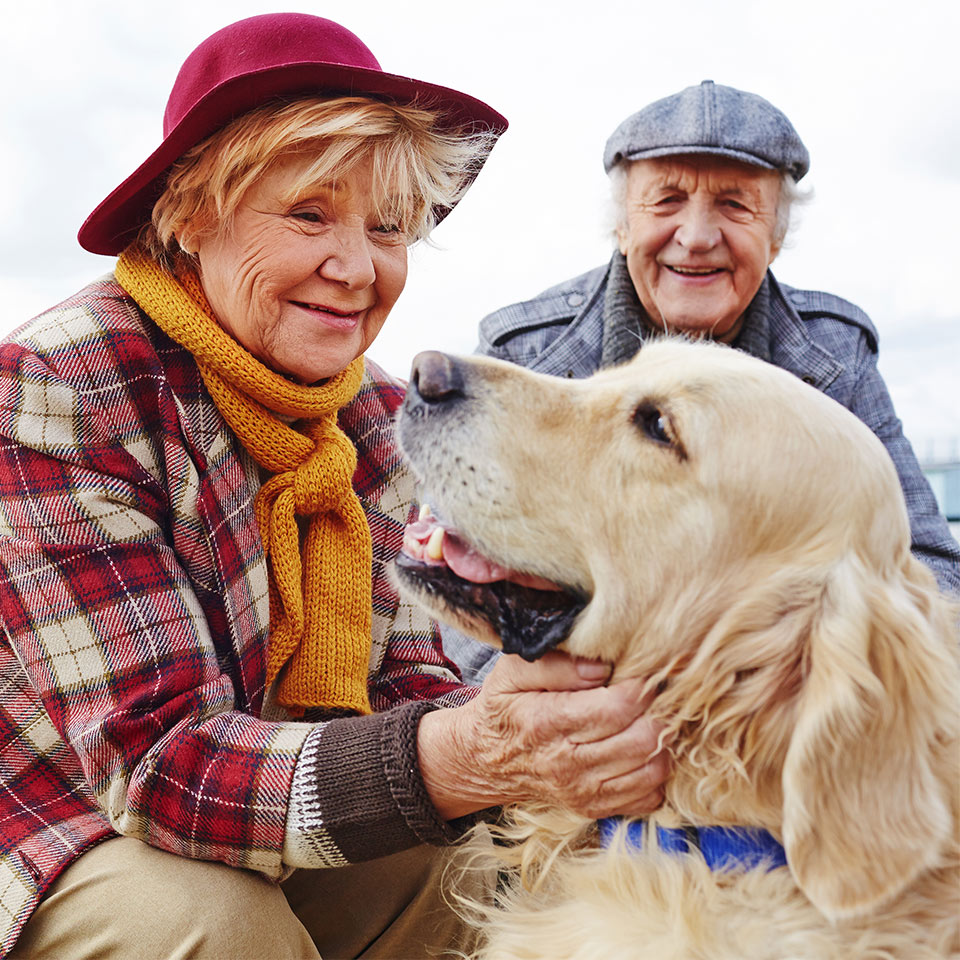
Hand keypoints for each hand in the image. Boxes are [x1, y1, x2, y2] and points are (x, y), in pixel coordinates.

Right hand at [417, 651, 669, 819]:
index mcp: (547, 722)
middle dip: (658, 711)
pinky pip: (649, 796)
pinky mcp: (594, 808)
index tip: (643, 672)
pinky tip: (641, 749)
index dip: (641, 686)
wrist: (485, 760)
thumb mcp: (512, 672)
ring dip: (661, 742)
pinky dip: (654, 772)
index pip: (617, 708)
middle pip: (643, 739)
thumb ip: (556, 664)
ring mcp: (583, 791)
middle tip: (654, 695)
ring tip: (649, 719)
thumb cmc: (505, 708)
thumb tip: (601, 667)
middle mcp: (567, 763)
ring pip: (653, 769)